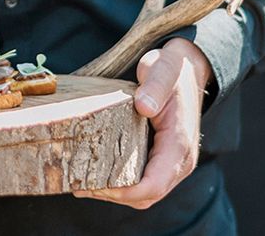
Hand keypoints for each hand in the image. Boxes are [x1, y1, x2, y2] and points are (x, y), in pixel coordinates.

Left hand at [73, 37, 211, 208]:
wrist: (185, 68)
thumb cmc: (173, 69)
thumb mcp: (164, 70)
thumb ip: (155, 86)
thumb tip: (143, 106)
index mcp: (179, 144)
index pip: (154, 184)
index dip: (125, 192)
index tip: (96, 185)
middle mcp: (178, 160)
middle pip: (147, 196)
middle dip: (113, 195)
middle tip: (79, 185)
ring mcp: (170, 161)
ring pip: (144, 192)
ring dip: (115, 192)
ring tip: (82, 182)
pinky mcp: (160, 156)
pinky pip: (142, 180)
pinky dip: (120, 183)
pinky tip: (96, 172)